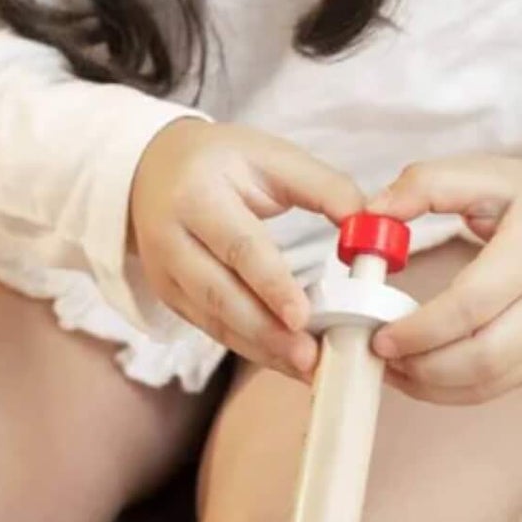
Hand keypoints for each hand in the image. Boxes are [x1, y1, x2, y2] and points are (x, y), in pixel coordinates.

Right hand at [129, 119, 365, 377]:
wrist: (151, 168)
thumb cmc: (221, 161)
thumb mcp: (271, 155)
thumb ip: (324, 187)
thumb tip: (370, 227)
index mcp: (197, 194)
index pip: (238, 246)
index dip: (271, 285)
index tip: (304, 317)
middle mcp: (171, 236)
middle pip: (219, 294)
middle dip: (266, 332)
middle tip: (310, 358)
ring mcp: (164, 272)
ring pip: (213, 320)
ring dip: (261, 348)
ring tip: (306, 366)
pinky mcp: (169, 296)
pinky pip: (211, 328)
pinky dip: (249, 346)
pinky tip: (284, 359)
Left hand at [362, 155, 521, 404]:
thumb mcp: (490, 173)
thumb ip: (427, 184)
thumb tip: (372, 213)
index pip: (472, 305)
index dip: (420, 328)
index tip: (378, 331)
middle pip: (483, 357)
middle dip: (421, 366)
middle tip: (377, 351)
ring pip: (491, 383)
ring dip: (433, 386)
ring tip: (391, 365)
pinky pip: (501, 388)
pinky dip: (456, 390)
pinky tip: (421, 372)